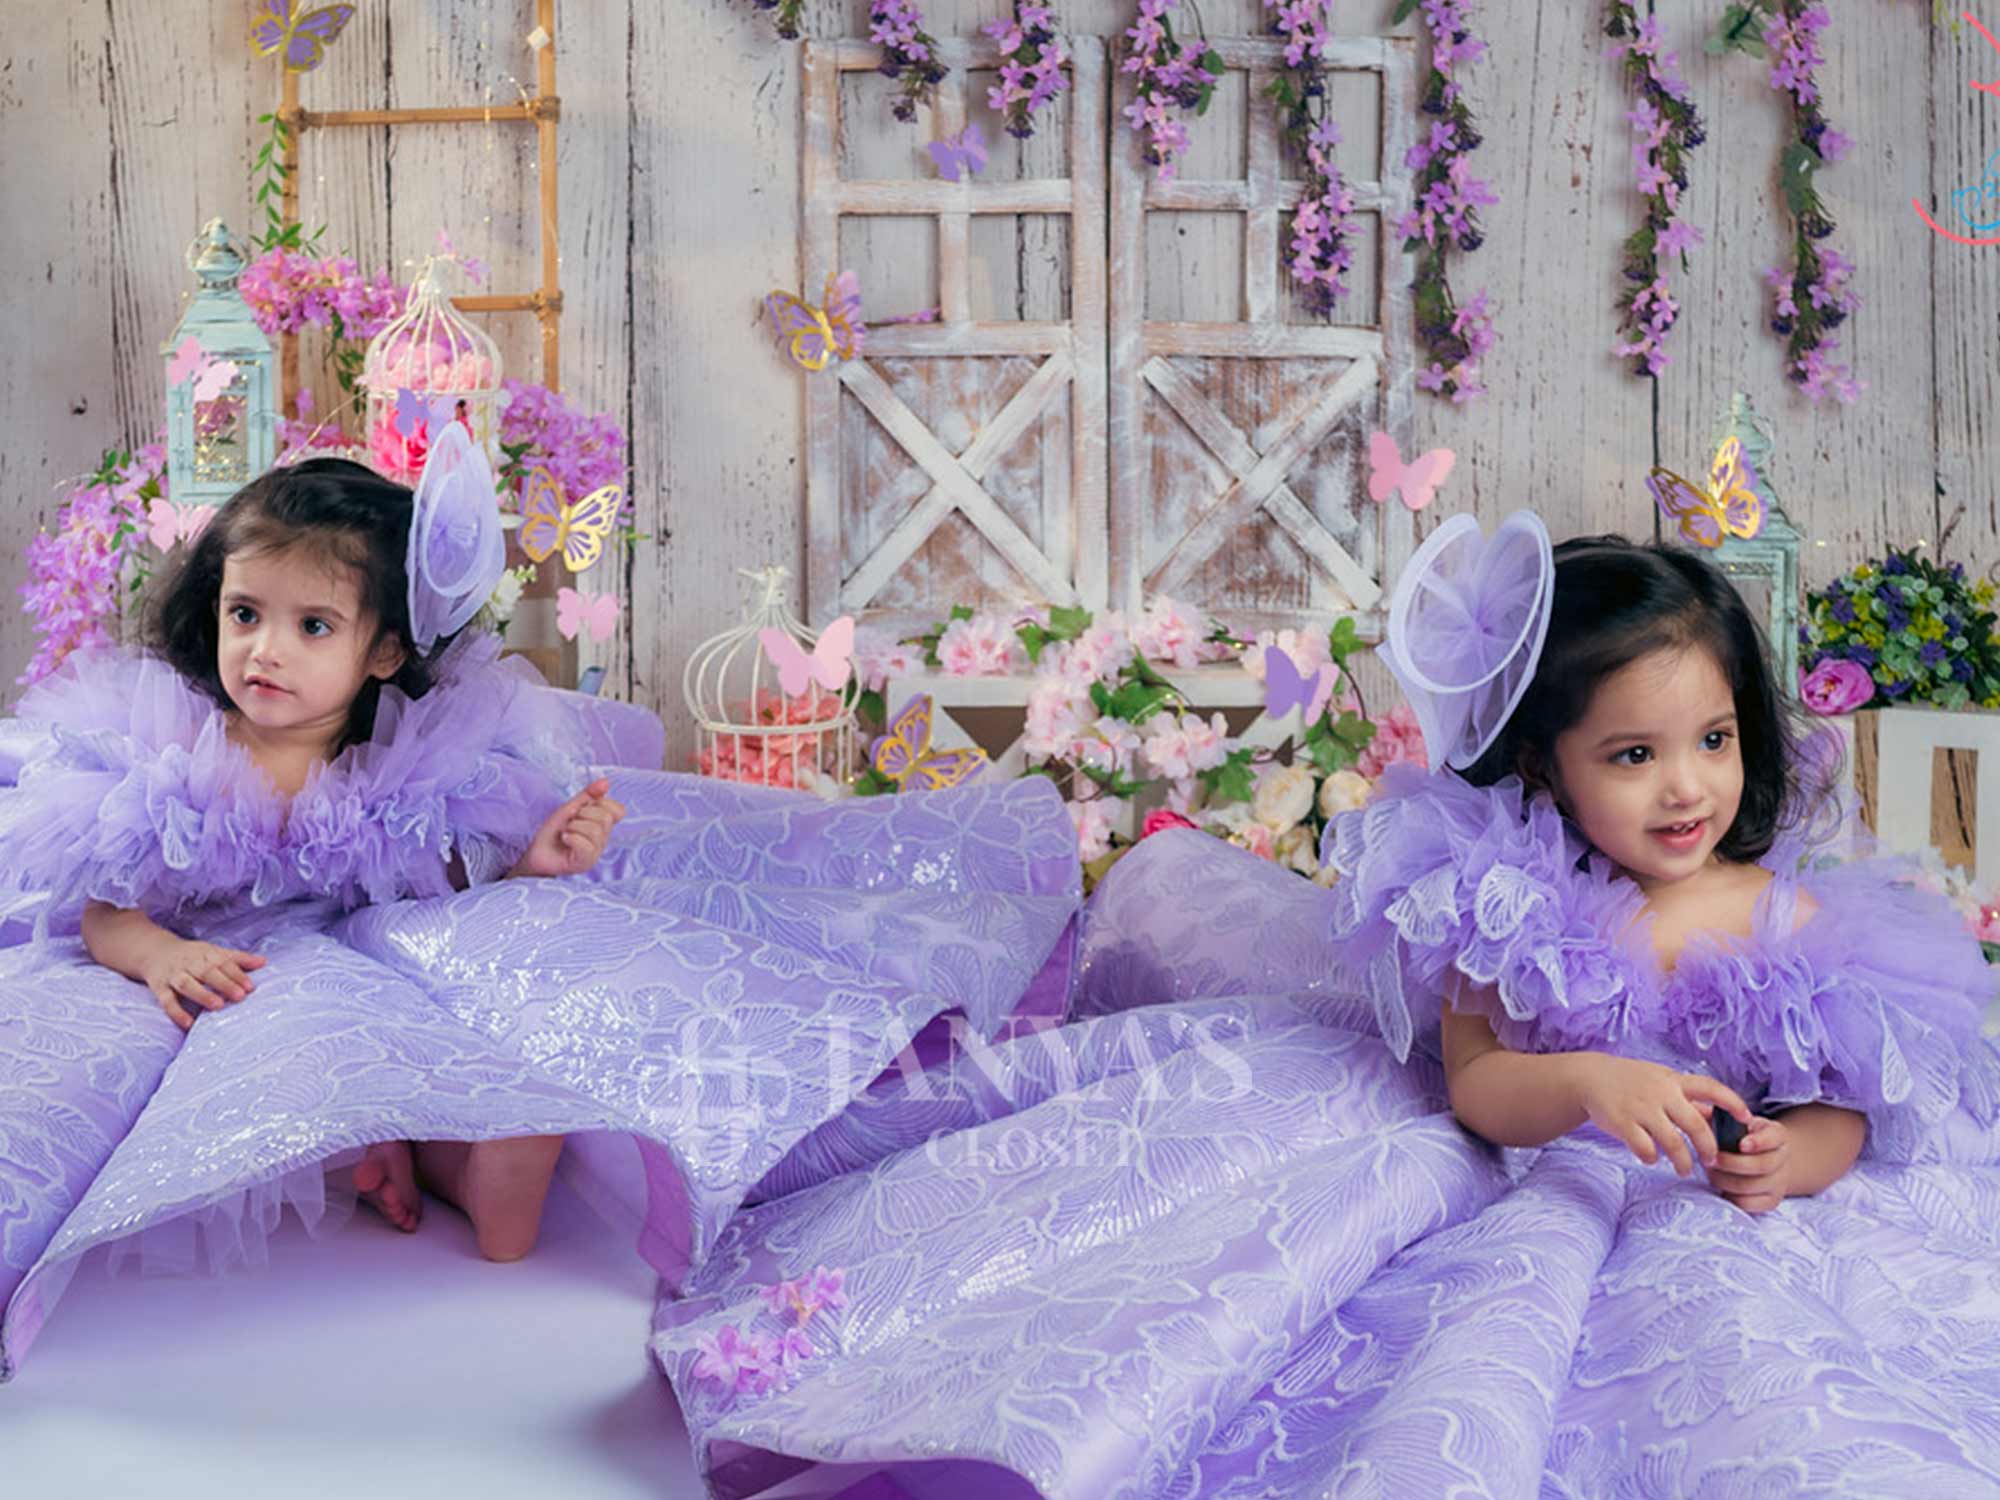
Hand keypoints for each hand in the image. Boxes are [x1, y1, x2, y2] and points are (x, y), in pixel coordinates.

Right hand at [141, 939, 266, 1031]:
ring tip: (218, 1006)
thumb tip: (264, 962)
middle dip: (224, 983)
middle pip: (207, 972)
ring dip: (202, 994)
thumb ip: (238, 958)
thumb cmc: (192, 955)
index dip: (237, 974)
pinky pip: (166, 1000)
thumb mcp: (214, 952)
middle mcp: (189, 963)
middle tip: (240, 996)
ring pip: (186, 984)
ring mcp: (173, 975)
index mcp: (205, 953)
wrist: (154, 951)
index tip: (250, 987)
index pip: (223, 962)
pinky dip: (176, 1012)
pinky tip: (188, 1024)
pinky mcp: (159, 987)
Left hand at [509, 778, 626, 878]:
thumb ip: (589, 795)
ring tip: (566, 832)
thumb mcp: (571, 808)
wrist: (535, 852)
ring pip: (596, 831)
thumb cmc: (553, 832)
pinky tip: (564, 839)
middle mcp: (603, 839)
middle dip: (584, 814)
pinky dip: (572, 838)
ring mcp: (595, 853)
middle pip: (606, 818)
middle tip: (570, 821)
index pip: (619, 810)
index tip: (585, 807)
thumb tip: (606, 781)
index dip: (603, 803)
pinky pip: (586, 846)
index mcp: (602, 826)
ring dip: (574, 827)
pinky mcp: (585, 863)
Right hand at [1564, 1053, 1751, 1177]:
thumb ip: (1683, 1095)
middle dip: (1708, 1147)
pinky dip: (1651, 1158)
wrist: (1590, 1077)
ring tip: (1683, 1169)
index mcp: (1673, 1081)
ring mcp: (1641, 1108)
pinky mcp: (1623, 1123)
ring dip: (1682, 1161)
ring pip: (1672, 1143)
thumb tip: (1713, 1115)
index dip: (1733, 1103)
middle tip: (1712, 1161)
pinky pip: (1645, 1149)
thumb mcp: (1660, 1078)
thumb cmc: (1631, 1080)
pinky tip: (1651, 1158)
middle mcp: (1661, 1093)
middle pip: (1696, 1125)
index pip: (1711, 1088)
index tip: (1747, 1119)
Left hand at [1708, 1114, 1792, 1212]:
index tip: (1741, 1144)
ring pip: (1753, 1186)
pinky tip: (1721, 1188)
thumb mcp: (1736, 1122)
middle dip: (1731, 1164)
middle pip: (1761, 1165)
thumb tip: (1693, 1108)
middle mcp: (1783, 1159)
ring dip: (1726, 1180)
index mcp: (1777, 1135)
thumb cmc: (1741, 1137)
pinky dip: (1732, 1197)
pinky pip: (1751, 1204)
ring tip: (1710, 1172)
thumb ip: (1717, 1116)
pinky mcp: (1772, 1201)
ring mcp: (1780, 1182)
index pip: (1774, 1137)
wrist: (1764, 1159)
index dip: (1759, 1142)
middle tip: (1710, 1159)